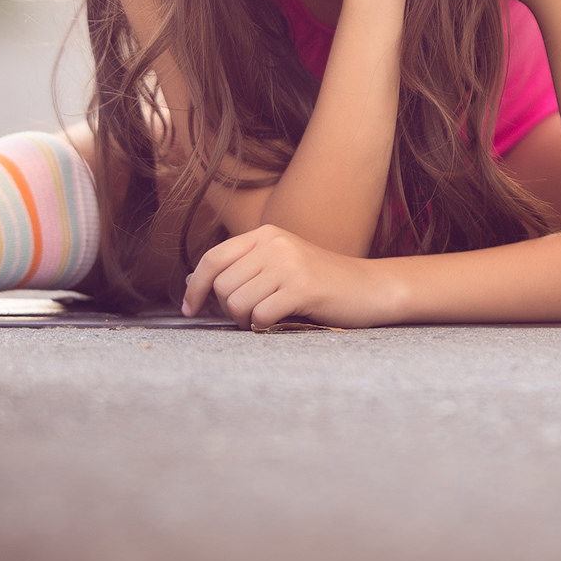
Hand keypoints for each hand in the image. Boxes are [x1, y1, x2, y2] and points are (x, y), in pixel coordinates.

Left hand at [181, 223, 399, 328]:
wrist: (370, 288)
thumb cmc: (322, 284)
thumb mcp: (281, 264)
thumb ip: (244, 268)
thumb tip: (193, 282)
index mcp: (266, 234)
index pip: (213, 258)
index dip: (195, 286)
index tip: (190, 308)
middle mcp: (275, 243)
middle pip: (222, 285)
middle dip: (228, 309)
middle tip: (250, 317)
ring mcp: (289, 263)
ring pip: (237, 302)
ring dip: (246, 321)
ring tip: (267, 319)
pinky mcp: (303, 287)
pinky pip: (260, 315)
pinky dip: (264, 326)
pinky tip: (280, 322)